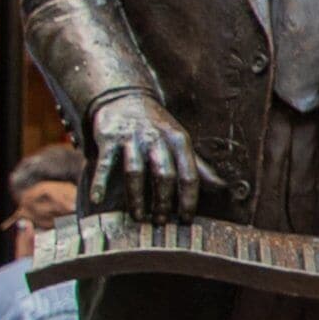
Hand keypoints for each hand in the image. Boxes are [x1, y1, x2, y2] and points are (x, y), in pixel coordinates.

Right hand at [88, 94, 216, 220]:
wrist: (125, 97)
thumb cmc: (157, 127)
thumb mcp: (180, 142)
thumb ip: (198, 165)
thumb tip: (221, 186)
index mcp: (179, 141)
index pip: (189, 175)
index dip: (189, 200)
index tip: (187, 219)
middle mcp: (157, 139)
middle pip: (164, 175)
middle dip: (164, 202)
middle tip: (161, 222)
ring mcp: (132, 138)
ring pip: (136, 171)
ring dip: (137, 198)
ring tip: (139, 217)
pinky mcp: (109, 138)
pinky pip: (106, 163)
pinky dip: (100, 182)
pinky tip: (97, 199)